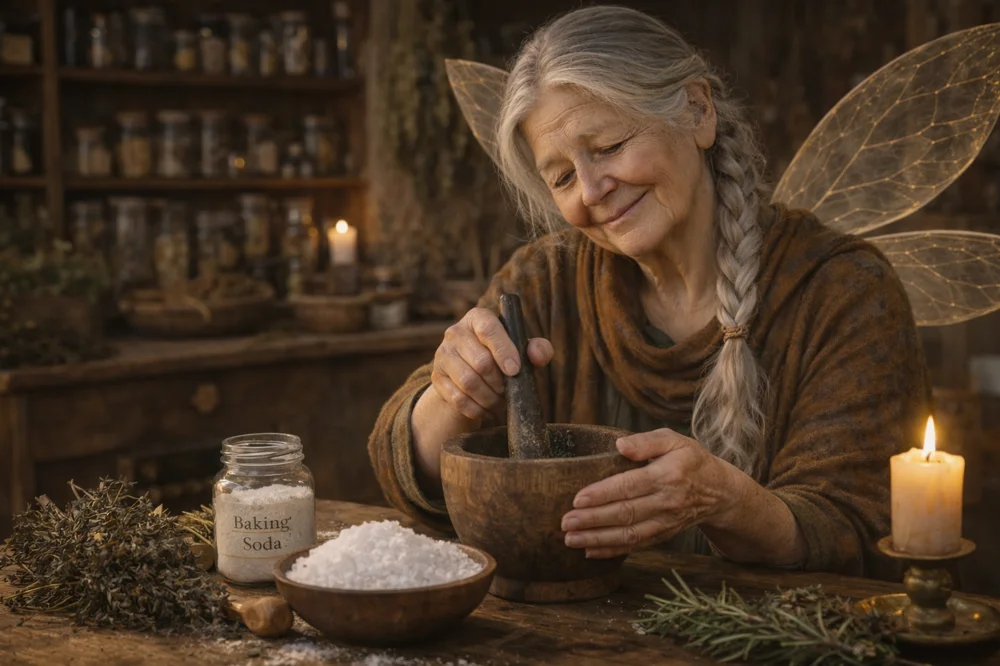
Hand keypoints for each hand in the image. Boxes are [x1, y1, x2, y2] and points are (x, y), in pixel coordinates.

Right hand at [430, 307, 553, 422]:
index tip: (515, 371)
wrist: (472, 374)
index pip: (489, 329)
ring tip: (500, 401)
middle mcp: (456, 332)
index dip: (504, 351)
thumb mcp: (522, 350)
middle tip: (508, 391)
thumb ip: (537, 349)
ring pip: (469, 383)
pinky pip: (458, 399)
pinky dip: (477, 409)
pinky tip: (486, 409)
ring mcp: (442, 354)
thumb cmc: (503, 357)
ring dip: (490, 398)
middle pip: (481, 361)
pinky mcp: (437, 377)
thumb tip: (537, 355)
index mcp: (478, 318)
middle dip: (500, 382)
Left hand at [560, 429, 738, 558]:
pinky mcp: (664, 535)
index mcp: (668, 475)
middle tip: (565, 522)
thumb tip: (620, 445)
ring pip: (629, 534)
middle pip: (626, 513)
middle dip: (593, 520)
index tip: (578, 499)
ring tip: (571, 540)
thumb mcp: (674, 440)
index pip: (630, 486)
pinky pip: (637, 545)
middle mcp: (667, 502)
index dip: (603, 494)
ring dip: (598, 539)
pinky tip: (590, 551)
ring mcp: (666, 522)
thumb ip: (646, 441)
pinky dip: (613, 551)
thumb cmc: (691, 460)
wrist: (720, 491)